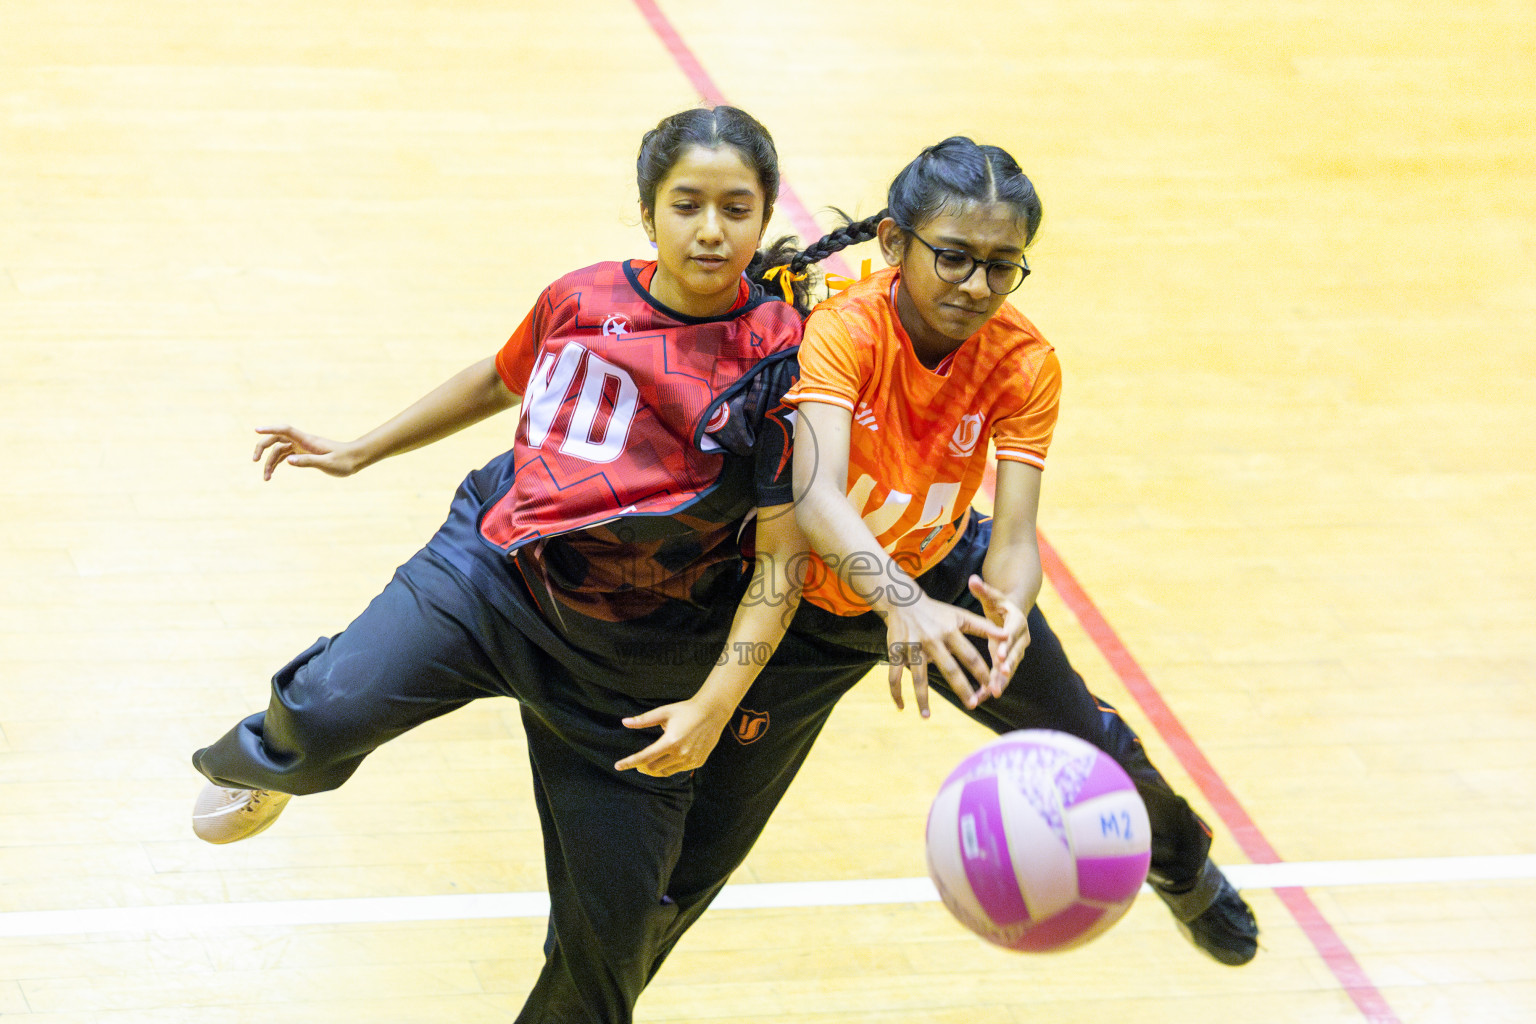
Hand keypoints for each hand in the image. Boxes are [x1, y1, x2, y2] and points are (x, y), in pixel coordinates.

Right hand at [253, 425, 362, 479]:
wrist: (356, 459)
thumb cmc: (344, 461)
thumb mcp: (327, 463)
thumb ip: (307, 461)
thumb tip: (288, 461)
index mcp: (307, 440)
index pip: (284, 430)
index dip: (270, 428)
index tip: (256, 430)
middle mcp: (302, 442)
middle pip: (276, 439)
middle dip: (263, 447)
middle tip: (254, 460)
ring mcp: (302, 447)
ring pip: (279, 450)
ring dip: (270, 462)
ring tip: (266, 478)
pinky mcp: (304, 454)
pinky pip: (286, 456)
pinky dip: (278, 463)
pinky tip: (272, 474)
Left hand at [615, 698, 729, 776]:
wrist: (713, 713)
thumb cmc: (686, 710)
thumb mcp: (664, 712)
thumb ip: (643, 720)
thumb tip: (624, 722)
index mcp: (670, 741)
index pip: (644, 757)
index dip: (629, 762)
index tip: (618, 766)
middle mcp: (680, 754)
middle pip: (653, 768)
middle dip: (641, 767)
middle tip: (636, 763)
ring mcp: (690, 760)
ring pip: (665, 772)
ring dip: (654, 769)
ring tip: (649, 763)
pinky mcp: (697, 762)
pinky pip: (678, 770)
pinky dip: (669, 767)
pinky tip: (667, 760)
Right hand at [881, 592, 1008, 717]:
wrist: (902, 601)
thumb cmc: (937, 612)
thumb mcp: (960, 616)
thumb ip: (983, 627)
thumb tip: (1007, 637)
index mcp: (949, 631)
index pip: (970, 655)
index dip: (981, 671)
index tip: (991, 687)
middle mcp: (932, 640)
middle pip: (948, 668)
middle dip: (961, 688)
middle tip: (972, 705)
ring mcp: (912, 647)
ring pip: (917, 677)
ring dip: (922, 698)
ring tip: (927, 717)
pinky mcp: (895, 652)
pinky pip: (894, 676)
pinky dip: (896, 692)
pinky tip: (902, 707)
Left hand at [968, 574, 1029, 697]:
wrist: (1013, 613)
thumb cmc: (999, 603)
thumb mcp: (992, 596)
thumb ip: (983, 589)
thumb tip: (973, 578)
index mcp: (1017, 622)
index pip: (1011, 635)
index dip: (1006, 646)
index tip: (998, 656)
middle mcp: (1020, 638)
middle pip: (1013, 655)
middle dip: (1005, 669)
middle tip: (998, 680)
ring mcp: (1017, 651)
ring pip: (1009, 668)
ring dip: (1001, 681)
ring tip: (991, 694)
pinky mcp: (1009, 661)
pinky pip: (1002, 675)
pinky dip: (994, 685)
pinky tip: (982, 697)